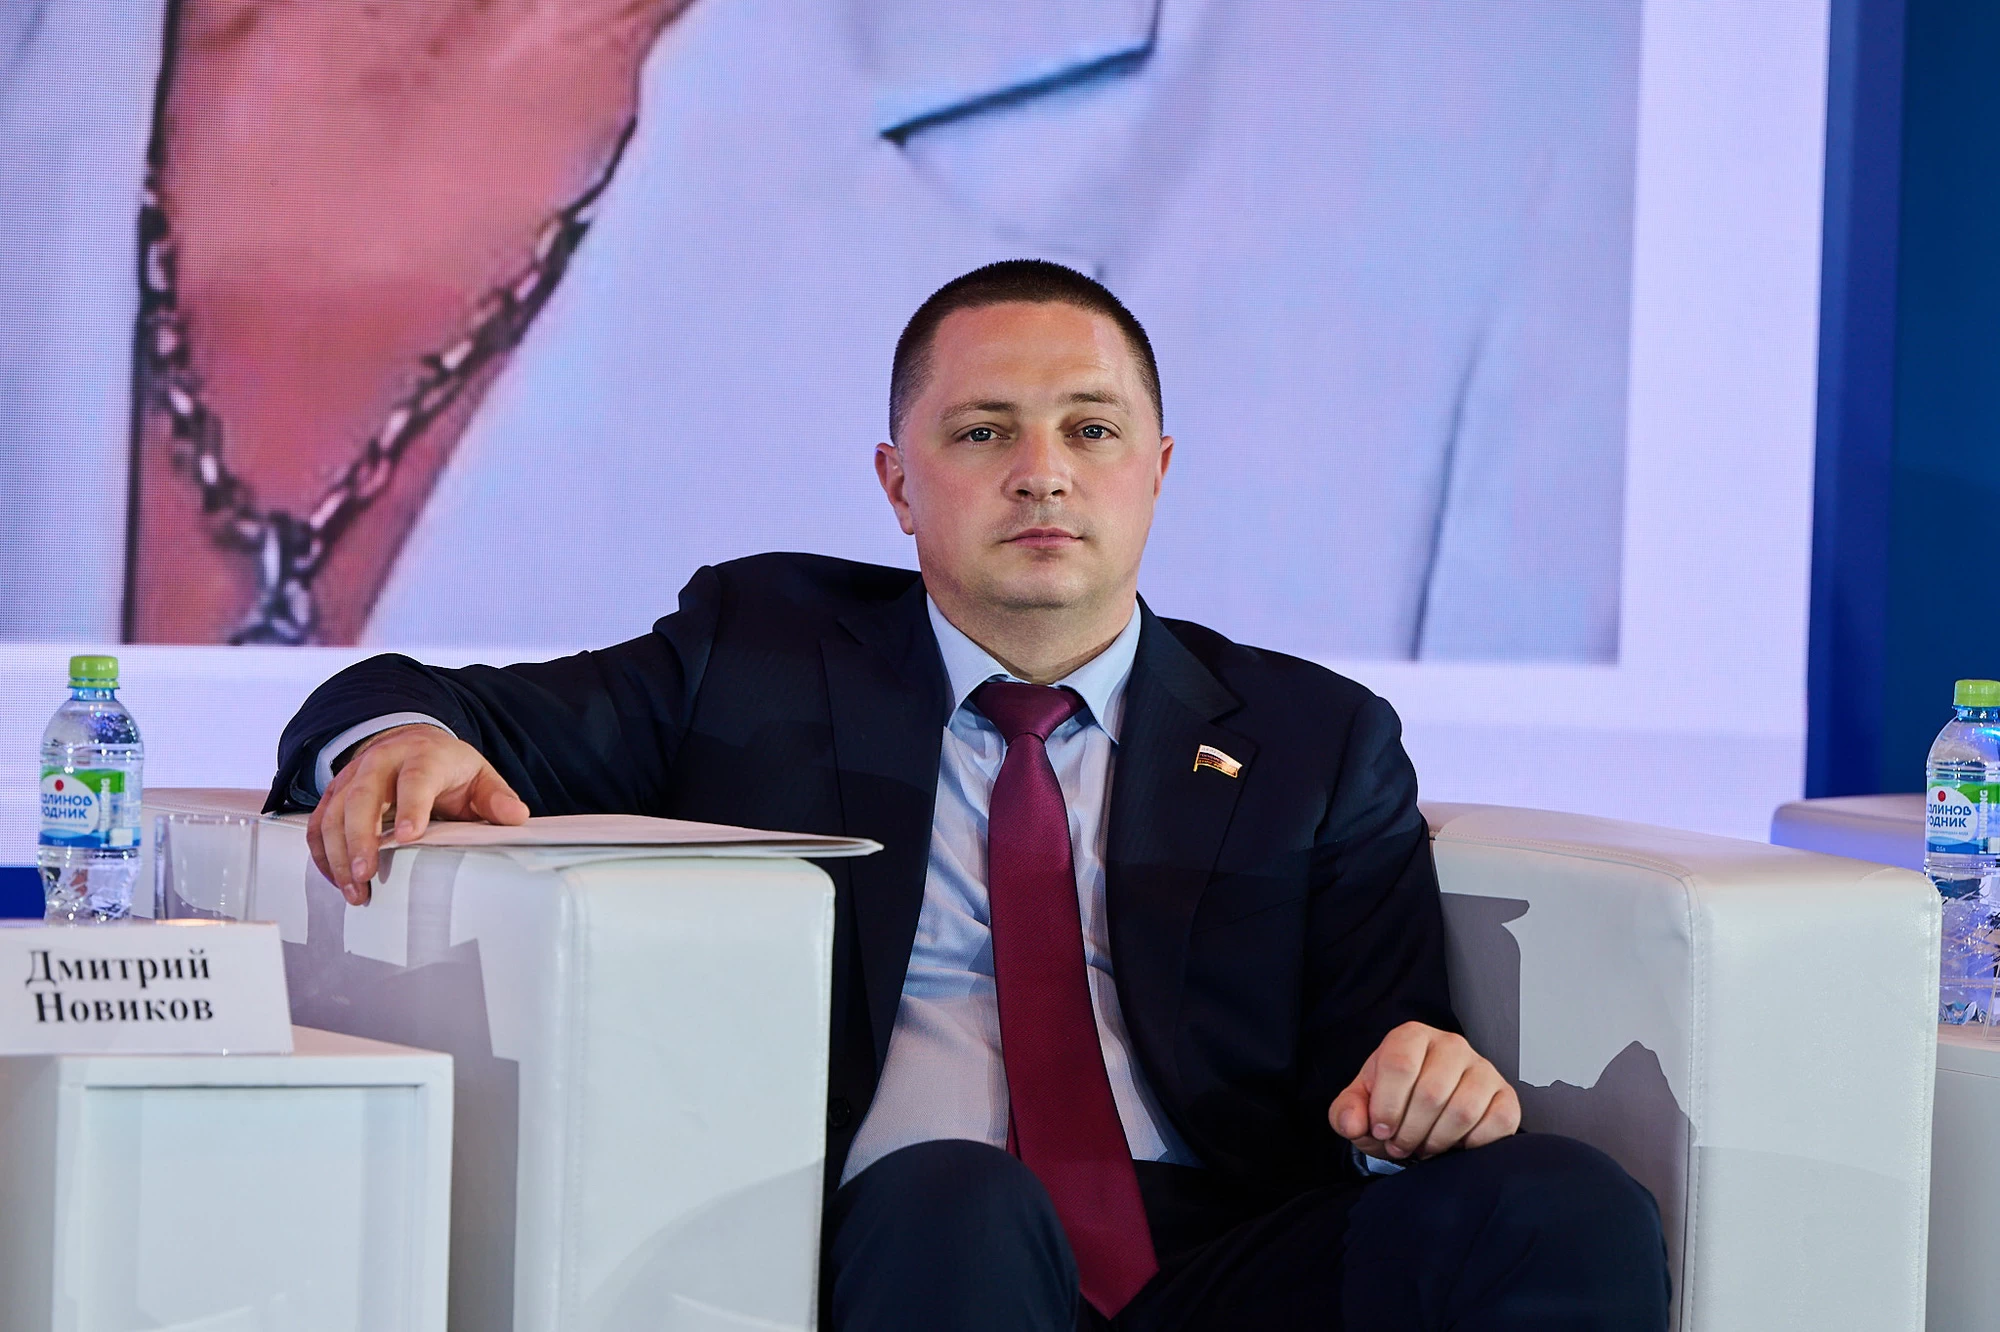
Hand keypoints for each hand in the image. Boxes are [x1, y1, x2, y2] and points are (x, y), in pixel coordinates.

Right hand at [306, 724, 528, 904]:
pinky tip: (338, 881)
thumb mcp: (479, 776)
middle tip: (367, 874)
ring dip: (340, 854)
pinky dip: (324, 854)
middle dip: (361, 837)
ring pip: (334, 812)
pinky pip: (319, 824)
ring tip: (355, 891)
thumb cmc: (448, 767)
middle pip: (362, 796)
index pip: (415, 779)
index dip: (411, 806)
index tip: (410, 836)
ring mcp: (352, 776)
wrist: (410, 743)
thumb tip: (516, 817)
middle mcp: (381, 762)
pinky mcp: (334, 794)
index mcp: (423, 755)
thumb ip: (497, 798)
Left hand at [1328, 1021, 1519, 1162]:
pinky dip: (1472, 1145)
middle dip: (1410, 1131)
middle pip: (1431, 1093)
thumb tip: (1353, 1124)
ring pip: (1463, 1111)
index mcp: (1411, 1036)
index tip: (1381, 1130)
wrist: (1425, 1111)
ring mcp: (1483, 1069)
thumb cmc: (1393, 1101)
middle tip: (1401, 1145)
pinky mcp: (1506, 1096)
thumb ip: (1346, 1112)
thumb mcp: (1360, 1104)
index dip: (1386, 1107)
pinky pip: (1497, 1124)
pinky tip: (1455, 1144)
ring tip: (1424, 1146)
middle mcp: (1451, 1045)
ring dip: (1437, 1141)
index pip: (1399, 1066)